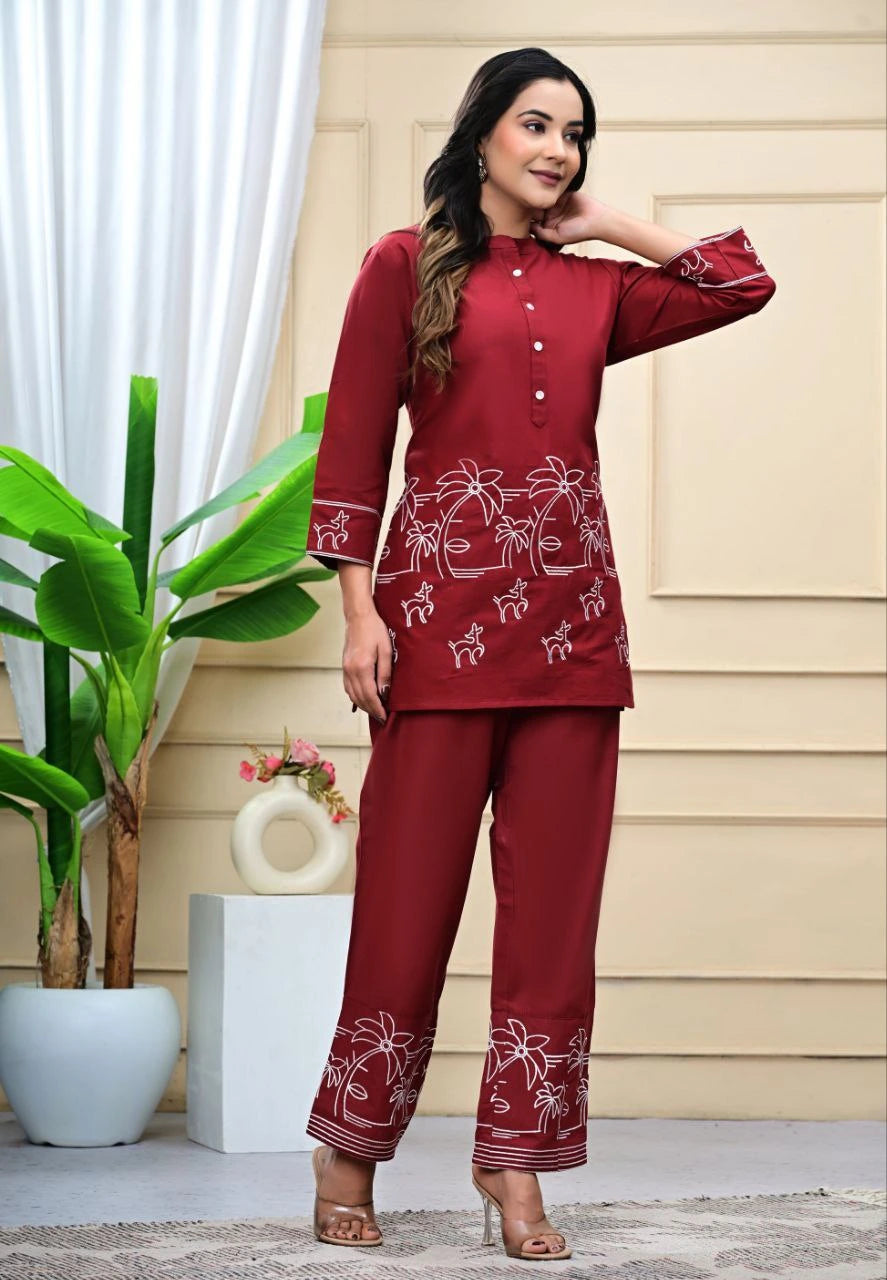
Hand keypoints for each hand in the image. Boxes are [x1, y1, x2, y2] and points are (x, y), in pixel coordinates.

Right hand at [343, 608, 390, 722]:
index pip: (370, 695)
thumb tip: (384, 694)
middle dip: (371, 710)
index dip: (377, 708)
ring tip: (374, 710)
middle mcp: (350, 671)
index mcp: (362, 667)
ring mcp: (345, 669)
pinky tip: (363, 700)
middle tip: (381, 717)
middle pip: (360, 698)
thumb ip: (385, 674)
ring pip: (352, 695)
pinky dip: (355, 697)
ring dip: (363, 705)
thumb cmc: (375, 630)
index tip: (384, 717)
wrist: (358, 617)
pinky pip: (348, 687)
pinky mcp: (344, 666)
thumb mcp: (386, 651)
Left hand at [529, 192, 615, 246]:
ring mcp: (556, 205)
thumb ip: (541, 233)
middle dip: (530, 205)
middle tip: (523, 198)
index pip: (533, 221)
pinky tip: (541, 185)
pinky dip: (548, 190)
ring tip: (530, 190)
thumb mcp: (557, 237)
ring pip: (543, 200)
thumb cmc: (578, 232)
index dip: (526, 217)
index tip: (520, 210)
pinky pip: (553, 192)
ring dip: (538, 196)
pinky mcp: (563, 195)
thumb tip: (528, 226)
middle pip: (536, 209)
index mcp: (548, 227)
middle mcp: (550, 216)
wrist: (597, 219)